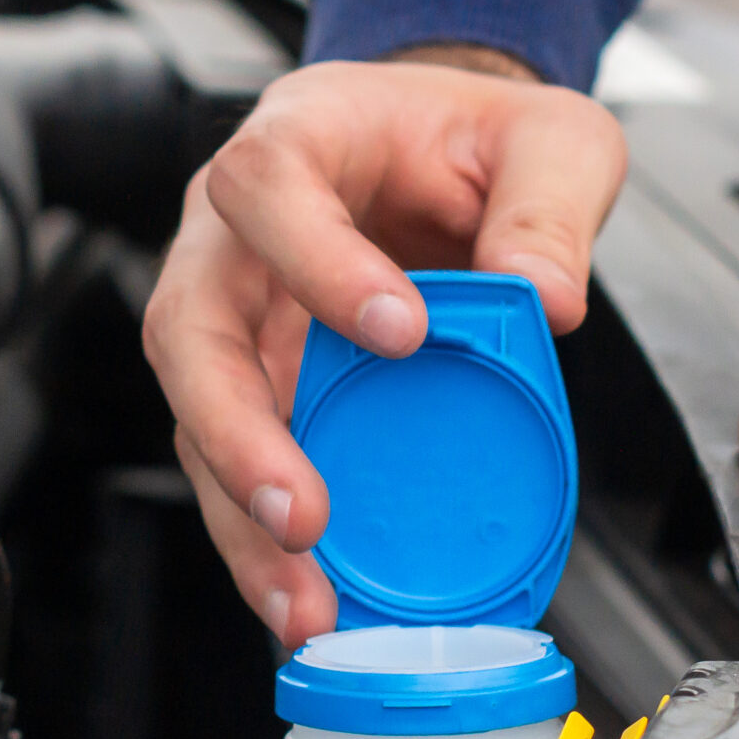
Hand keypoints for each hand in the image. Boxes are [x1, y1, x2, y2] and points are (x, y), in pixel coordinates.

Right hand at [142, 57, 626, 645]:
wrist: (442, 154)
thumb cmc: (474, 136)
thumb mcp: (550, 138)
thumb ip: (550, 207)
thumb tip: (548, 303)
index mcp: (298, 137)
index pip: (267, 184)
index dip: (316, 257)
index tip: (401, 330)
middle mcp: (236, 235)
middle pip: (188, 328)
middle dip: (236, 434)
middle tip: (303, 517)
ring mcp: (237, 317)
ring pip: (196, 416)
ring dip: (240, 517)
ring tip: (303, 601)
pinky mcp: (259, 387)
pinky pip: (239, 464)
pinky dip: (266, 539)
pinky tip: (310, 601)